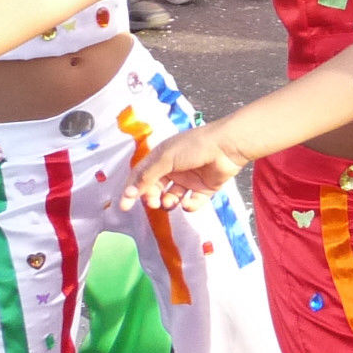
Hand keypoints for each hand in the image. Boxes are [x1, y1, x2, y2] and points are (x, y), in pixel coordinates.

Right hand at [121, 121, 250, 212]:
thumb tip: (129, 193)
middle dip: (151, 197)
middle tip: (153, 203)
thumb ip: (147, 176)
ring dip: (168, 202)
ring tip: (171, 202)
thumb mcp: (166, 158)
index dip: (131, 190)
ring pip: (172, 197)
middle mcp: (174, 168)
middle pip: (155, 188)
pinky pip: (192, 202)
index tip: (124, 206)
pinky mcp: (205, 188)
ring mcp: (189, 179)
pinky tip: (189, 203)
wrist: (228, 146)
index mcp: (161, 157)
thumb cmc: (195, 146)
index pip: (140, 175)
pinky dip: (189, 206)